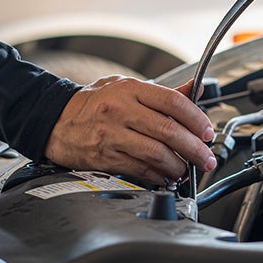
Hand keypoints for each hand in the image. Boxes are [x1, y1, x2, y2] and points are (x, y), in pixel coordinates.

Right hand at [45, 76, 215, 184]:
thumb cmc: (94, 103)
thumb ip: (162, 92)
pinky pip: (140, 169)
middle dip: (195, 148)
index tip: (207, 132)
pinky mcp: (106, 157)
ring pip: (157, 153)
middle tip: (206, 158)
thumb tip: (195, 90)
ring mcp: (112, 135)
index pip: (173, 102)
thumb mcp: (126, 87)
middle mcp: (122, 111)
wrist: (54, 120)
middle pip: (169, 131)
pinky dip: (159, 175)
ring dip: (178, 165)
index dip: (196, 119)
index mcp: (131, 90)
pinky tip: (167, 175)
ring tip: (187, 169)